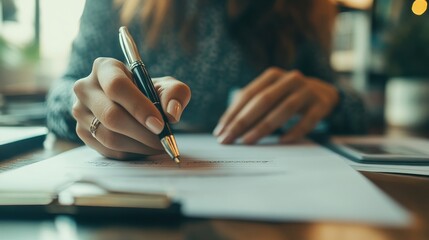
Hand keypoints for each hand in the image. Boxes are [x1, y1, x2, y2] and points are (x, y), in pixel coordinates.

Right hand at [72, 57, 190, 158]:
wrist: (131, 103)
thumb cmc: (149, 91)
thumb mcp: (167, 86)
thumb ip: (176, 94)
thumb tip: (171, 114)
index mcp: (105, 68)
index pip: (117, 87)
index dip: (139, 107)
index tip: (159, 124)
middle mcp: (86, 87)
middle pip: (111, 116)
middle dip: (142, 133)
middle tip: (162, 141)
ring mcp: (80, 111)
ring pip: (109, 137)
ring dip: (138, 146)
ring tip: (157, 145)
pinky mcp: (81, 131)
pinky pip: (107, 150)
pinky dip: (130, 153)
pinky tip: (144, 148)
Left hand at [213, 67, 338, 143]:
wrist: (324, 93)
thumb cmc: (286, 97)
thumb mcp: (270, 94)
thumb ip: (250, 106)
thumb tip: (225, 128)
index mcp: (273, 75)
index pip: (248, 94)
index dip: (232, 113)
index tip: (220, 131)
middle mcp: (290, 79)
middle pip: (263, 101)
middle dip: (243, 122)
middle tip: (228, 139)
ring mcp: (308, 91)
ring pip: (284, 109)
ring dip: (264, 127)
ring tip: (248, 141)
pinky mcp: (321, 104)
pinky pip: (308, 120)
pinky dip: (294, 131)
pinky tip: (282, 141)